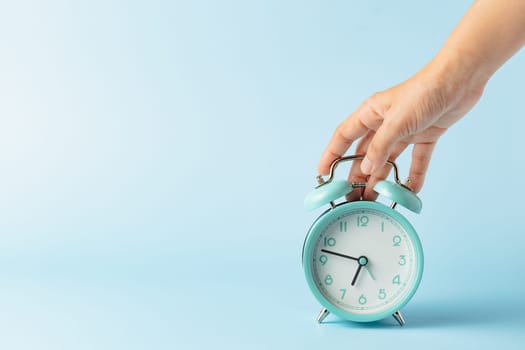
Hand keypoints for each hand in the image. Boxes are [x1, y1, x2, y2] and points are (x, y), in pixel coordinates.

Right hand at [318, 52, 486, 199]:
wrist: (459, 80)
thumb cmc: (424, 92)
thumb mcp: (396, 122)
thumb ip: (379, 148)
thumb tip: (366, 170)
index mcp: (371, 113)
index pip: (344, 136)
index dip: (332, 155)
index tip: (323, 173)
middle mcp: (384, 123)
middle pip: (365, 154)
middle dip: (357, 175)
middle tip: (351, 196)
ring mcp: (404, 130)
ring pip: (387, 160)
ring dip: (381, 179)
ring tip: (373, 199)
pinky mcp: (425, 135)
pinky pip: (415, 160)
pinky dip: (412, 175)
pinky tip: (409, 191)